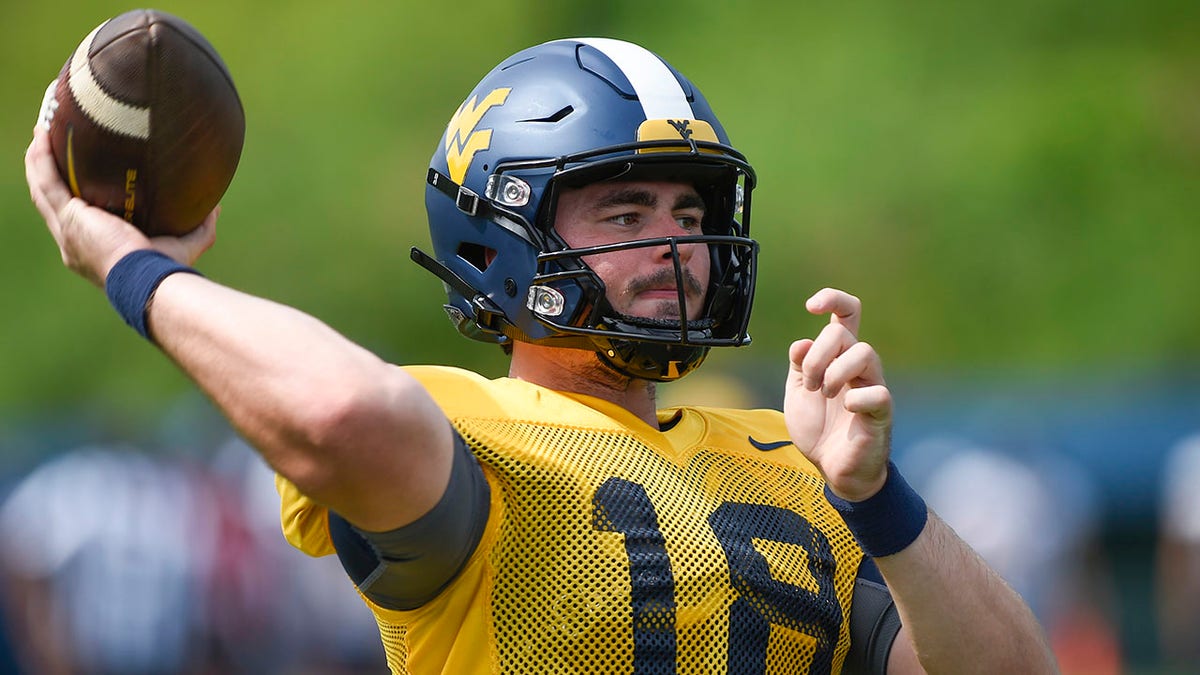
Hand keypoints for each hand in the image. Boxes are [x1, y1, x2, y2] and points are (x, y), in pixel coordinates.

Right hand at [24, 126, 216, 287]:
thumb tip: (214, 206)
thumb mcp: (186, 244)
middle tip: (50, 143)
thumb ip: (200, 226)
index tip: (78, 171)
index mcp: (95, 246)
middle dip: (50, 170)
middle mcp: (74, 240)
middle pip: (53, 198)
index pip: (78, 215)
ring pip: (44, 188)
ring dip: (40, 159)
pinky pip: (47, 182)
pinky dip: (42, 159)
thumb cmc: (166, 269)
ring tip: (42, 132)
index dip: (73, 193)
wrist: (149, 279)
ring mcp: (68, 230)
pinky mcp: (70, 217)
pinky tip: (41, 136)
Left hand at [784, 288, 891, 500]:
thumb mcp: (798, 392)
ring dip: (835, 372)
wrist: (831, 468)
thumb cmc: (820, 429)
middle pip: (844, 334)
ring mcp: (872, 387)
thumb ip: (799, 365)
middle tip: (809, 383)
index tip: (811, 306)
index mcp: (838, 357)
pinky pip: (877, 392)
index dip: (833, 299)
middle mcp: (858, 367)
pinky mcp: (881, 411)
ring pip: (865, 353)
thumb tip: (802, 342)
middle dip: (818, 355)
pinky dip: (855, 398)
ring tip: (824, 394)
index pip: (847, 314)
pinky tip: (845, 409)